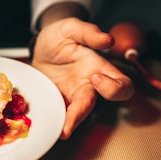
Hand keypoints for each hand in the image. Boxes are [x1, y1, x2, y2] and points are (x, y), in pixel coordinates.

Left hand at [31, 17, 133, 138]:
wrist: (40, 45)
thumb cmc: (60, 36)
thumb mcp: (70, 27)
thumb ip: (88, 32)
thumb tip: (107, 40)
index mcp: (98, 68)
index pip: (120, 84)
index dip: (112, 86)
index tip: (94, 77)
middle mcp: (88, 85)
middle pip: (95, 106)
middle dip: (83, 114)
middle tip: (71, 114)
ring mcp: (71, 95)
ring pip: (77, 115)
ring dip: (68, 124)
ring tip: (60, 132)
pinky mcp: (56, 100)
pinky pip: (59, 114)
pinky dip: (54, 121)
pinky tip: (47, 126)